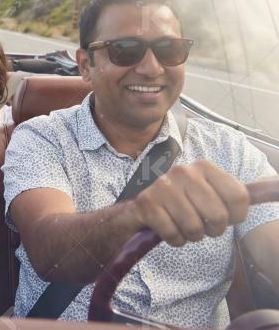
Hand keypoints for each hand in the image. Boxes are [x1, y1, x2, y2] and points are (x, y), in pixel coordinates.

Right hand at [131, 160, 249, 246]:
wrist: (141, 208)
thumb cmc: (183, 202)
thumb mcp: (210, 192)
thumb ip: (239, 193)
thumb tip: (277, 187)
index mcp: (204, 166)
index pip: (240, 198)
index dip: (236, 216)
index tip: (225, 216)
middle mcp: (183, 171)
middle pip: (218, 216)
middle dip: (213, 229)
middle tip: (202, 224)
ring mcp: (162, 186)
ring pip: (195, 228)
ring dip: (192, 236)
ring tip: (184, 226)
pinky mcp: (147, 204)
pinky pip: (174, 235)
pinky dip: (174, 240)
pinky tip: (168, 229)